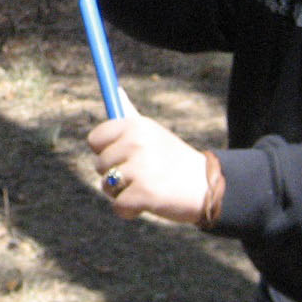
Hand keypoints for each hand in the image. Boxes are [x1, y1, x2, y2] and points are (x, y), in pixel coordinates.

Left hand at [87, 109, 209, 224]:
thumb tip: (116, 91)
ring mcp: (139, 168)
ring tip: (147, 187)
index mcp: (135, 125)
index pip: (95, 139)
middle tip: (143, 174)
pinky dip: (130, 210)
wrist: (206, 187)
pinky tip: (149, 203)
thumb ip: (130, 115)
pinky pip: (118, 206)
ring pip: (106, 186)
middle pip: (99, 165)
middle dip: (116, 175)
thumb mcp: (153, 132)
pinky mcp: (143, 193)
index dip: (105, 152)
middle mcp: (136, 142)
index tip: (122, 157)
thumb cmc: (174, 160)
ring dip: (122, 193)